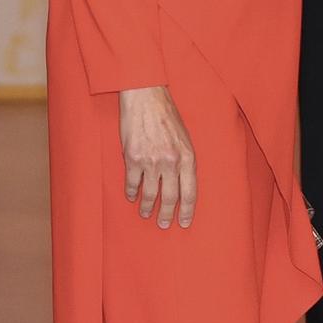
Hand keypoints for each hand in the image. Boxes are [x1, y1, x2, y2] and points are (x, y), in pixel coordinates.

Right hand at [119, 86, 195, 228]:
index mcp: (188, 156)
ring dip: (147, 207)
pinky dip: (131, 193)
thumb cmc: (167, 115)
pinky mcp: (133, 159)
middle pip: (170, 198)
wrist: (146, 97)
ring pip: (149, 195)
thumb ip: (184, 159)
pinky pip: (132, 184)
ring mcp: (151, 162)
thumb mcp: (185, 137)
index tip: (185, 222)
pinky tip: (132, 197)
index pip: (191, 192)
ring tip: (146, 214)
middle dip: (167, 215)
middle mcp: (171, 162)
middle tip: (164, 225)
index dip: (188, 210)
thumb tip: (182, 182)